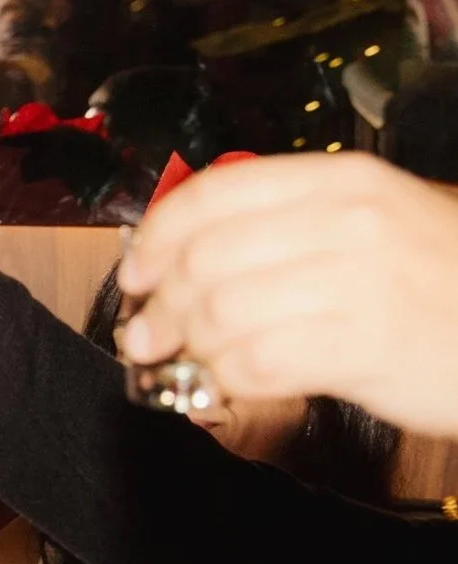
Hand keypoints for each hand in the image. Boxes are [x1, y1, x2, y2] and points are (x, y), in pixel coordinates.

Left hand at [121, 152, 457, 436]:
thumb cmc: (448, 281)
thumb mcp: (378, 223)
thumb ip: (291, 226)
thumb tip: (190, 255)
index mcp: (343, 181)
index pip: (215, 194)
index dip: (158, 238)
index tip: (136, 272)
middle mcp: (348, 222)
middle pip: (206, 258)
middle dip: (159, 304)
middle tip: (146, 334)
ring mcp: (359, 284)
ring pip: (223, 312)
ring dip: (189, 345)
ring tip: (187, 361)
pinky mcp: (366, 347)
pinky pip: (258, 362)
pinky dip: (227, 377)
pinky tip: (231, 382)